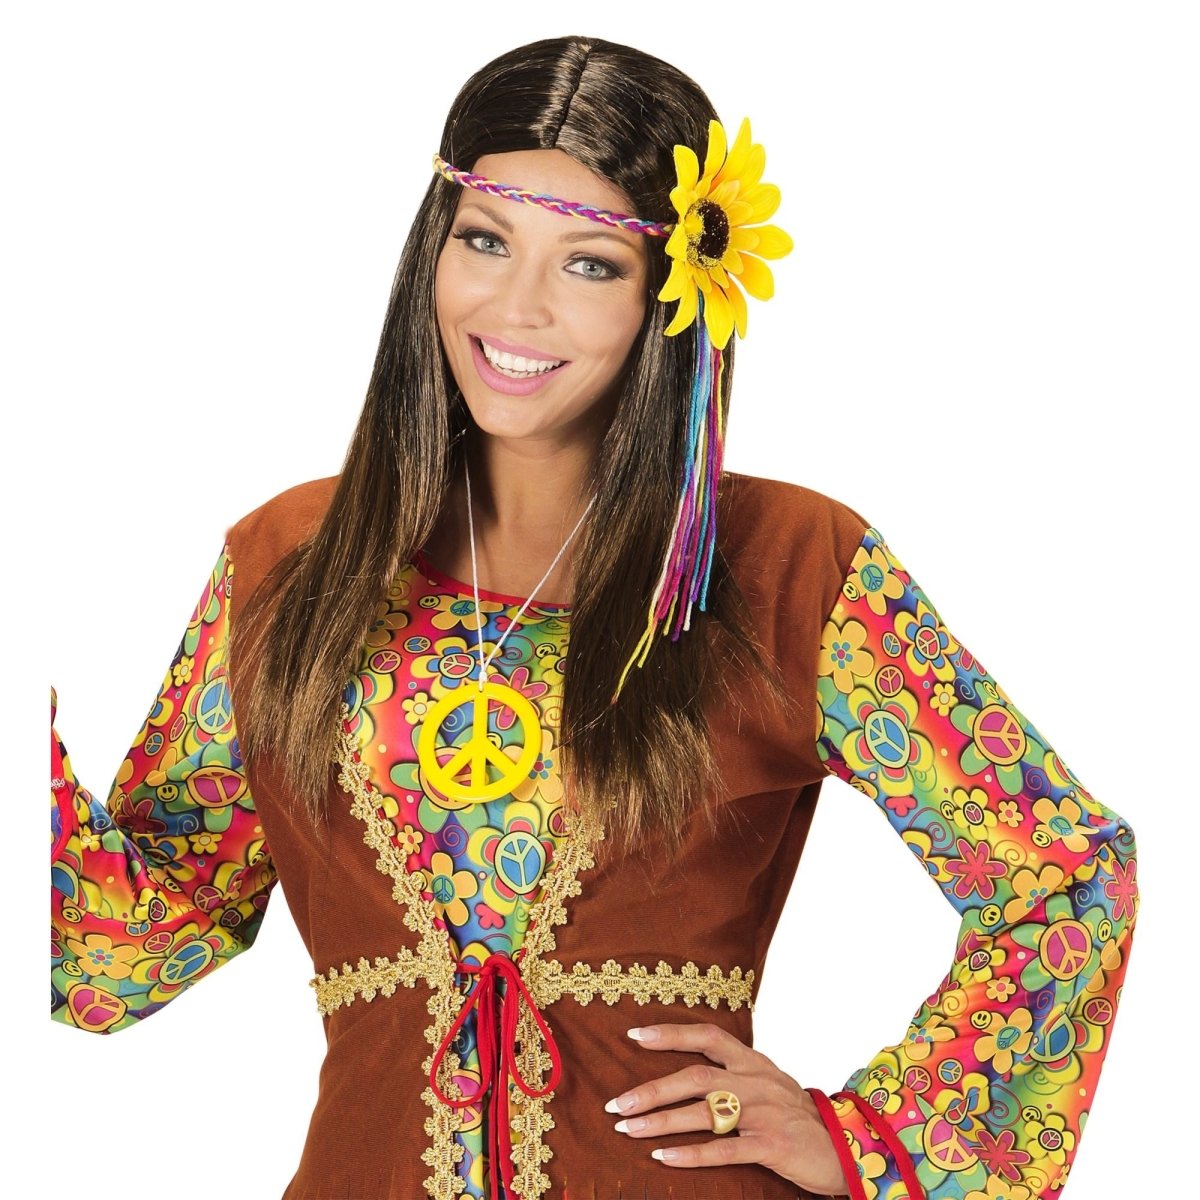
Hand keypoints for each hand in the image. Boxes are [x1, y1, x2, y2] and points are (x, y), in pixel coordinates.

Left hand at [604, 1021, 849, 1196]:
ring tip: (628, 1129)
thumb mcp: (768, 1083)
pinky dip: (690, 1154)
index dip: (670, 1033)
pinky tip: (663, 1157)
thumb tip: (687, 1073)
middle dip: (651, 1090)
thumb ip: (734, 1074)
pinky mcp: (771, 1145)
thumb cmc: (796, 1116)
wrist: (845, 1145)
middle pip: (695, 1077)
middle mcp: (755, 1081)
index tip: (634, 1036)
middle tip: (616, 1103)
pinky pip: (723, 1149)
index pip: (707, 1036)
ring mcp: (764, 1112)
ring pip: (703, 1112)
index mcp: (752, 1061)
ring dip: (661, 1122)